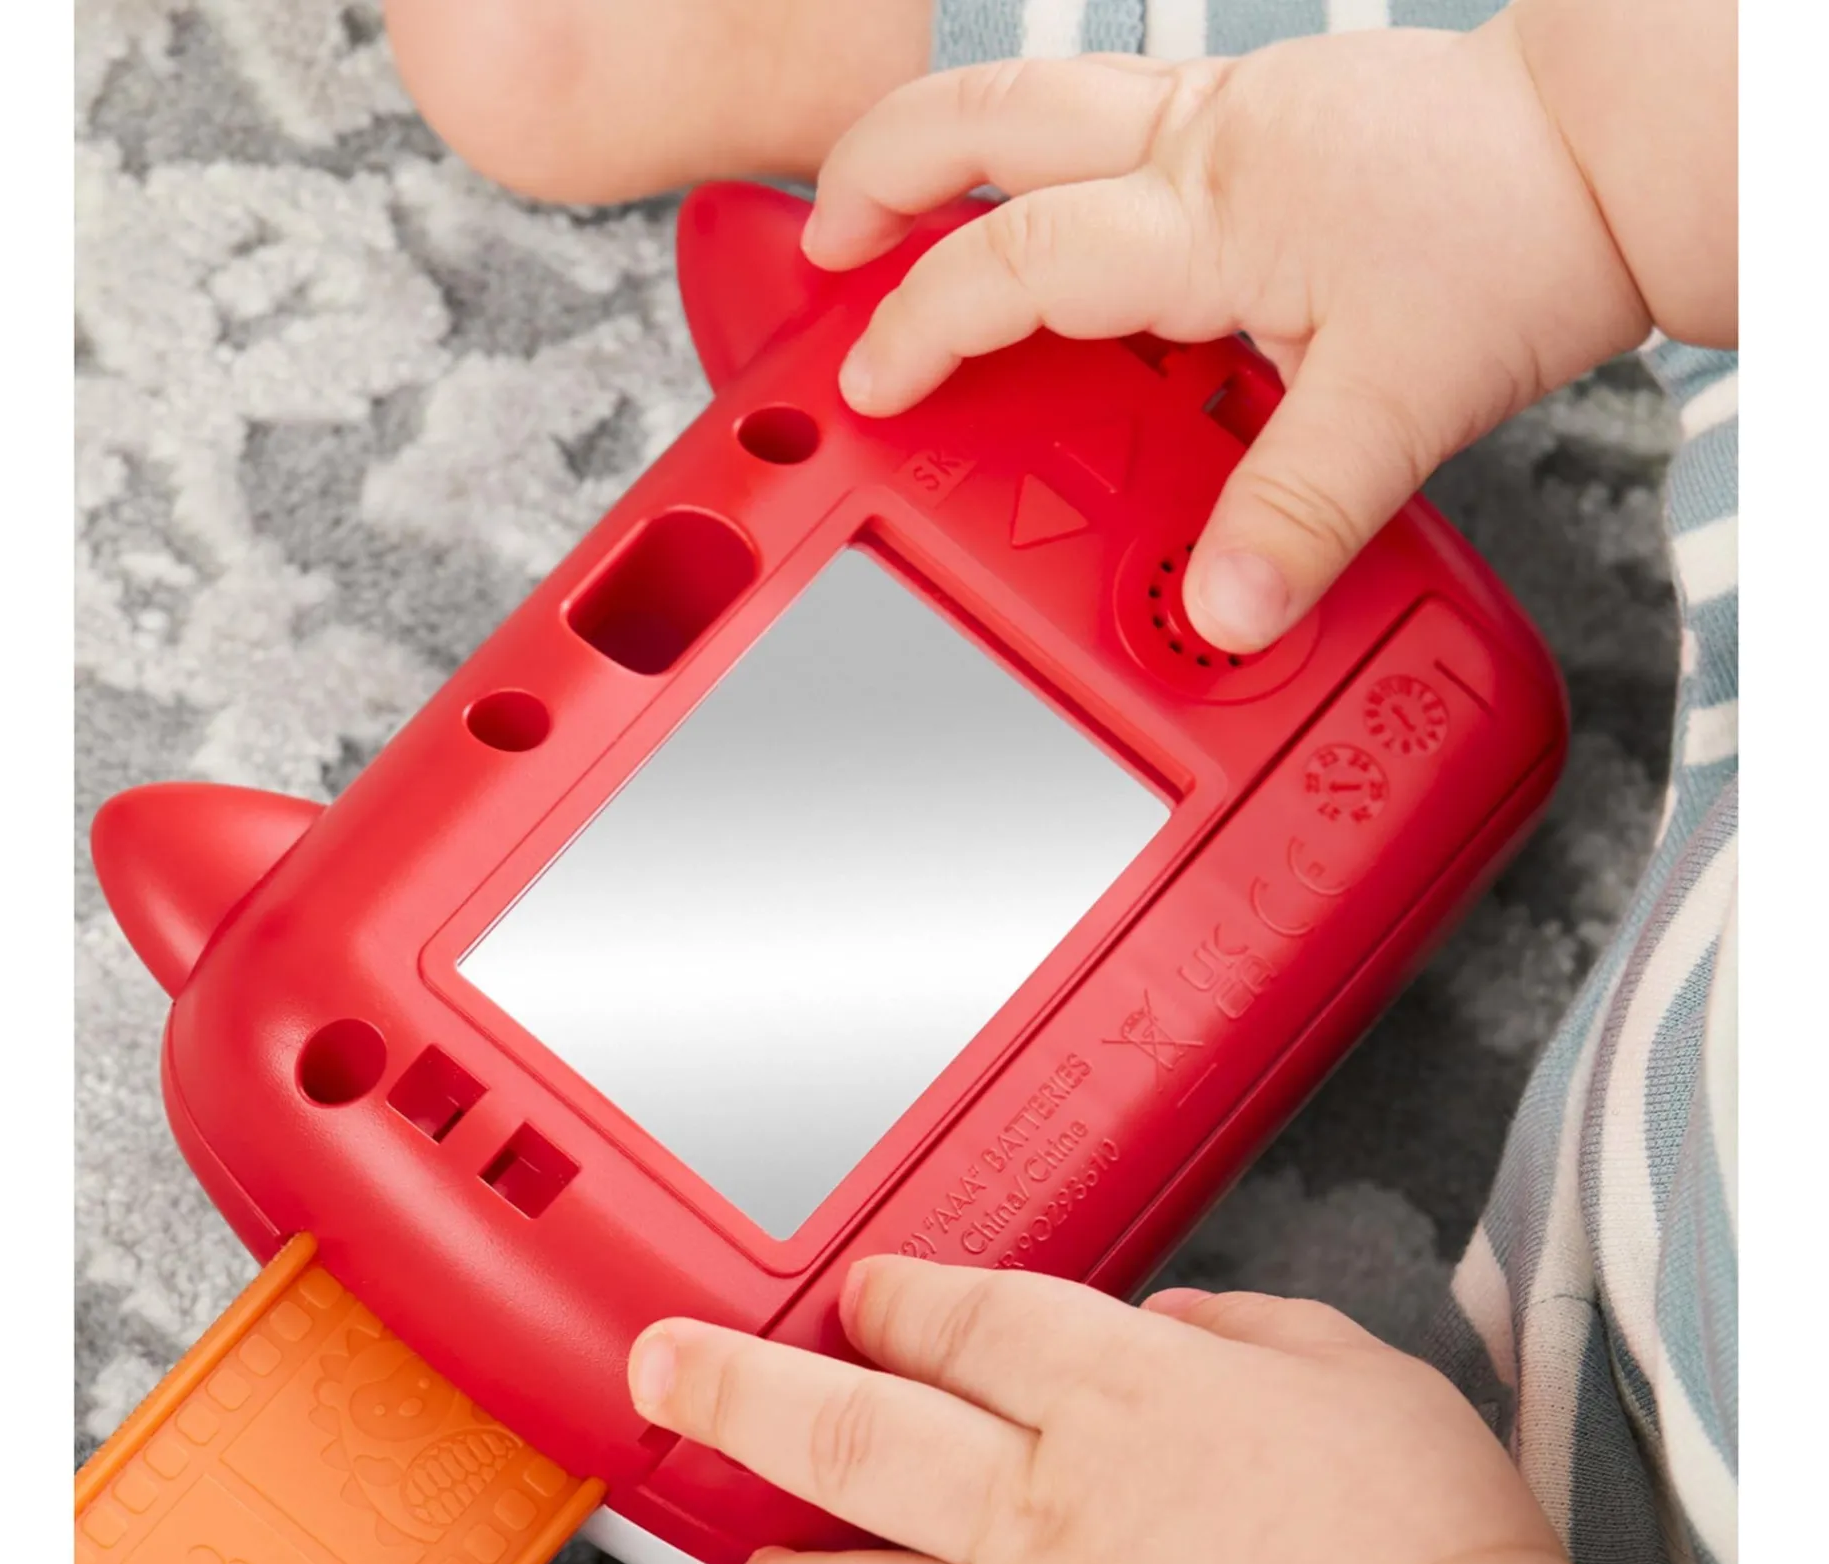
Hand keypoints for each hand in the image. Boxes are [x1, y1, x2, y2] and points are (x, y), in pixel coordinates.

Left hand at [625, 1258, 1562, 1563]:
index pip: (962, 1323)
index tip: (857, 1298)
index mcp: (1117, 1391)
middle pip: (845, 1429)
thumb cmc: (1424, 1547)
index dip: (894, 1301)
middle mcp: (1036, 1503)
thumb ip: (1253, 1335)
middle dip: (735, 1387)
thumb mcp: (1358, 1376)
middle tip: (663, 1366)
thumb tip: (1180, 1327)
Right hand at [801, 23, 1650, 652]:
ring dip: (946, 146)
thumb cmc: (1514, 237)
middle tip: (818, 239)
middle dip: (879, 170)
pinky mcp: (1257, 119)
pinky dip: (1040, 164)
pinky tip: (1045, 222)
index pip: (1016, 260)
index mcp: (1209, 210)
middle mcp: (1199, 142)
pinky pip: (1113, 120)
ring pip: (1041, 94)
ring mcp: (1225, 115)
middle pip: (988, 113)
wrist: (1602, 149)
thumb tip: (1222, 612)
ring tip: (887, 209)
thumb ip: (1298, 511)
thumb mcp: (1401, 400)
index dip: (922, 321)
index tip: (865, 384)